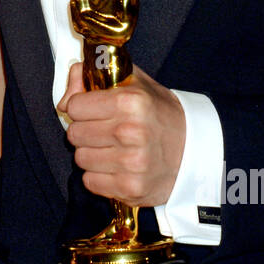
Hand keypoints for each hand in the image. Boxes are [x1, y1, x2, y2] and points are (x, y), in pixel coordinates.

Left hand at [58, 62, 184, 206]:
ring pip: (80, 159)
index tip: (93, 111)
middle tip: (104, 131)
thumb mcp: (134, 83)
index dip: (81, 107)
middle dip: (85, 131)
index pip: (74, 106)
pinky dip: (99, 176)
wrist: (196, 151)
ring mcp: (131, 162)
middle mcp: (130, 131)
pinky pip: (90, 181)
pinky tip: (117, 167)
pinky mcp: (131, 187)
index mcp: (130, 101)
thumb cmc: (160, 115)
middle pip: (74, 134)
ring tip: (113, 149)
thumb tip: (67, 90)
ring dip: (92, 155)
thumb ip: (96, 76)